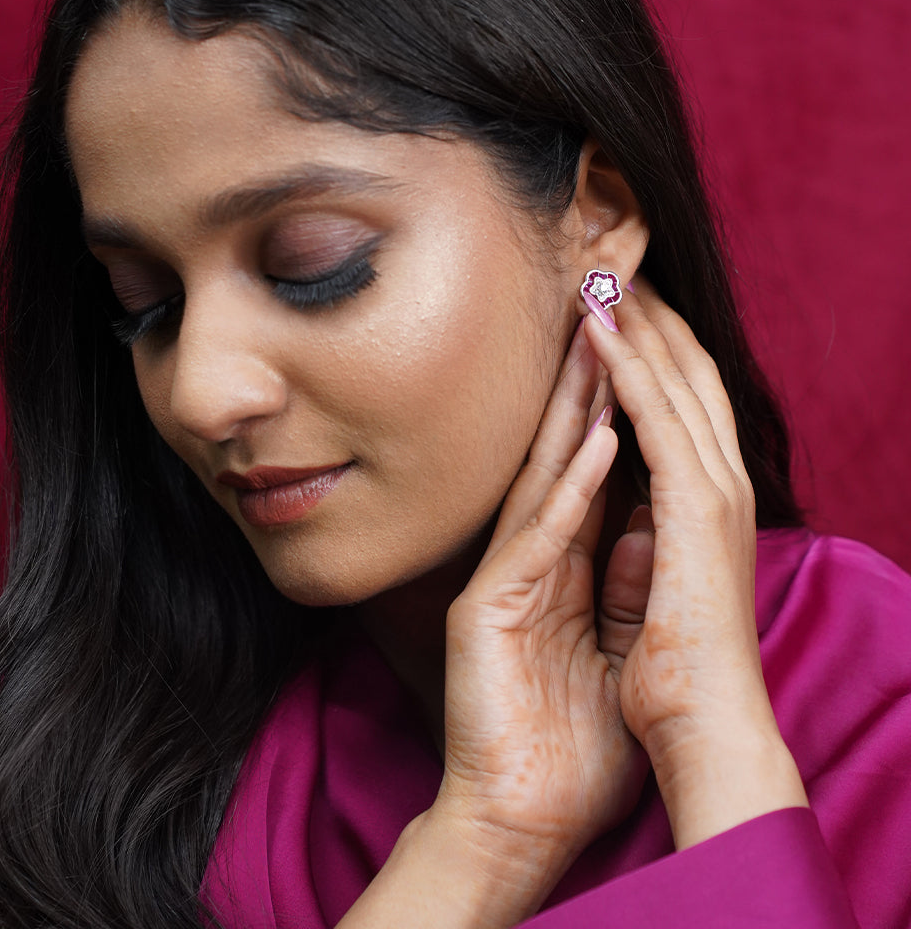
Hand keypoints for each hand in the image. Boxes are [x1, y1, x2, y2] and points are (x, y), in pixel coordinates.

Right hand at [433, 322, 649, 908]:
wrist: (513, 814)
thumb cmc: (563, 745)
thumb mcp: (604, 650)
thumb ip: (618, 589)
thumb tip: (642, 528)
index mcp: (550, 573)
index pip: (582, 476)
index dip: (605, 412)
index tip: (627, 353)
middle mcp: (520, 563)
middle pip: (557, 458)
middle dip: (584, 384)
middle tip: (603, 314)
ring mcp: (500, 580)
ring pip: (543, 479)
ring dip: (573, 412)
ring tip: (597, 345)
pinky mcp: (486, 607)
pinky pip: (539, 537)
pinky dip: (571, 486)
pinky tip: (595, 436)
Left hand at [584, 278, 806, 848]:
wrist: (702, 729)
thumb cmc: (674, 674)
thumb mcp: (658, 592)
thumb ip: (649, 549)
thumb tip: (629, 527)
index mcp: (709, 505)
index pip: (685, 408)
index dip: (656, 354)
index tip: (622, 312)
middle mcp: (720, 484)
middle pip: (686, 377)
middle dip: (652, 320)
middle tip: (614, 266)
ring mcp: (713, 490)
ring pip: (673, 381)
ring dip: (639, 325)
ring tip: (602, 272)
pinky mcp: (692, 506)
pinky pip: (652, 415)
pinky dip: (627, 368)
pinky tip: (598, 327)